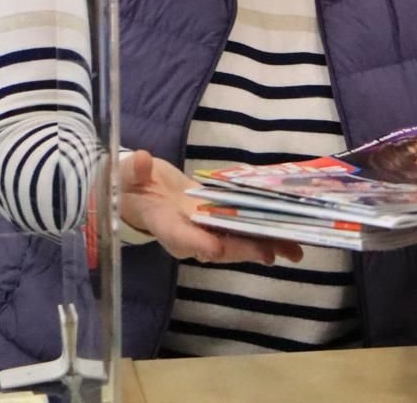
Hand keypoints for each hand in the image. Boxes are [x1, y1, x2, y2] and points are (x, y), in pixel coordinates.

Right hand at [119, 149, 302, 266]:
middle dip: (242, 249)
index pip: (178, 236)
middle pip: (215, 246)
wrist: (136, 193)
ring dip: (263, 246)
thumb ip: (132, 172)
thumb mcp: (123, 177)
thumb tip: (141, 161)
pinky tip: (288, 237)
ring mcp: (204, 231)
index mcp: (161, 224)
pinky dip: (263, 234)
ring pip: (234, 242)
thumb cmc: (126, 186)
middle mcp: (186, 234)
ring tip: (293, 251)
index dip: (197, 243)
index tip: (215, 248)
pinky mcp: (216, 223)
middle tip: (269, 254)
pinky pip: (241, 231)